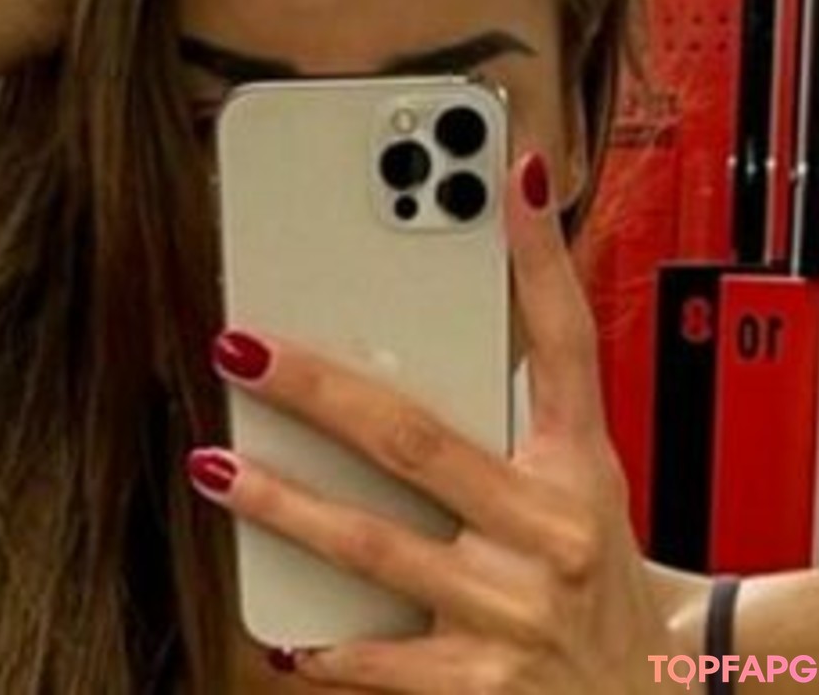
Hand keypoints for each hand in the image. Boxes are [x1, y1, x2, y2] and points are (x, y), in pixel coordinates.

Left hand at [188, 151, 680, 692]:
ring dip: (281, 504)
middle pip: (416, 437)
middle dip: (318, 389)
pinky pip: (384, 660)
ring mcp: (515, 609)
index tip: (513, 175)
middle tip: (241, 344)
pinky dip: (327, 646)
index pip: (563, 339)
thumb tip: (428, 352)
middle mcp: (552, 529)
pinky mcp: (484, 686)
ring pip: (372, 543)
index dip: (541, 254)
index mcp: (579, 465)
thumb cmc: (605, 580)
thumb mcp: (583, 489)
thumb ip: (520, 419)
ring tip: (213, 468)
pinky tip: (277, 631)